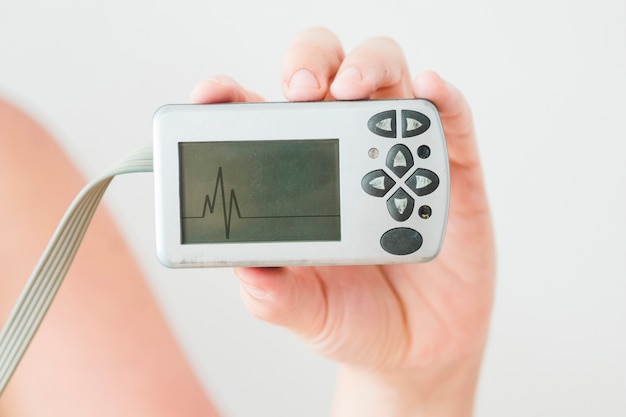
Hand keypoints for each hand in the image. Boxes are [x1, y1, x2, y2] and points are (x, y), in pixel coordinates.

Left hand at [191, 27, 494, 416]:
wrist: (414, 350)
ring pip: (388, 78)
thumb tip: (248, 271)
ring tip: (353, 90)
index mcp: (299, 179)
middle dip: (309, 64)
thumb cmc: (352, 319)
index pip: (263, 118)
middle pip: (327, 75)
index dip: (232, 96)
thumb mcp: (304, 311)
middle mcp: (348, 154)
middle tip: (300, 93)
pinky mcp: (450, 173)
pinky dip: (442, 99)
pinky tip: (429, 92)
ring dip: (369, 67)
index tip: (213, 95)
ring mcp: (399, 157)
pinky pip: (451, 121)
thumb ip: (275, 295)